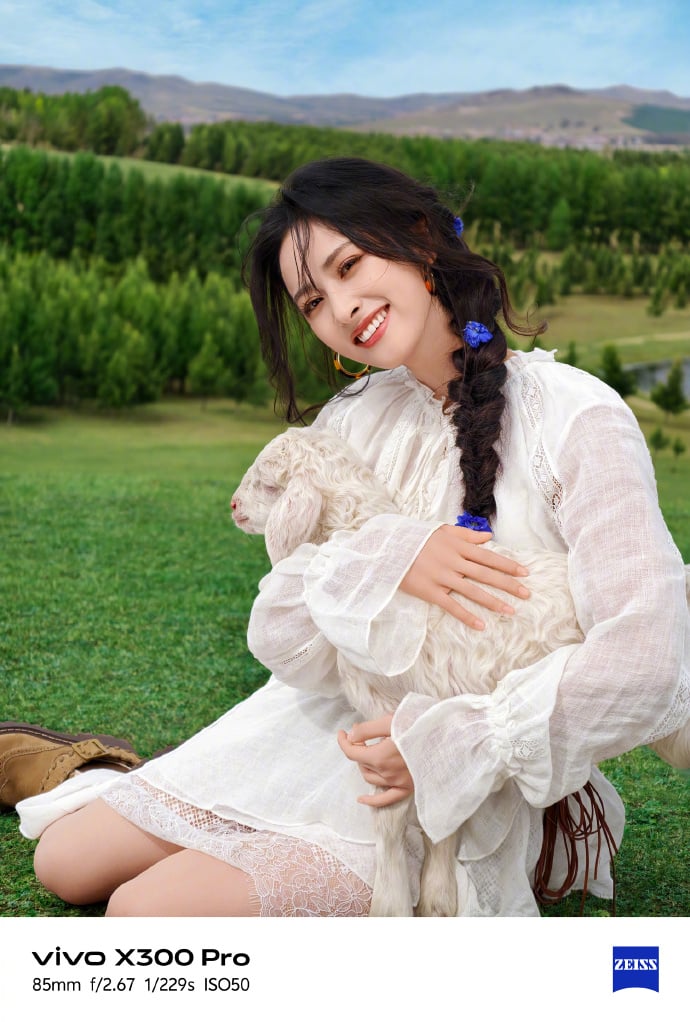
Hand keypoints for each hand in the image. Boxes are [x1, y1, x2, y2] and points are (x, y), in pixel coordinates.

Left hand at [337, 714, 412, 806]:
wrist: (446, 737)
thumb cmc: (419, 725)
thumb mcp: (390, 720)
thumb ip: (367, 729)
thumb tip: (351, 736)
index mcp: (380, 756)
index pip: (352, 752)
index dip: (343, 741)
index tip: (342, 732)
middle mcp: (387, 773)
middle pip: (361, 764)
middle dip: (358, 750)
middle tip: (364, 735)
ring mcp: (398, 782)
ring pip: (371, 777)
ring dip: (366, 765)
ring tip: (373, 751)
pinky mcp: (408, 788)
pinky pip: (386, 799)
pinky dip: (372, 801)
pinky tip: (361, 800)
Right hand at [399, 524, 530, 629]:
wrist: (388, 549)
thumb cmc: (415, 539)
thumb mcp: (441, 531)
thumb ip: (466, 534)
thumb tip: (488, 538)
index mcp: (457, 546)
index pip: (488, 556)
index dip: (507, 565)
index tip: (525, 572)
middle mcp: (453, 561)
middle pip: (485, 574)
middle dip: (508, 584)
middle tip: (527, 594)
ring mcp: (442, 577)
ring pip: (472, 591)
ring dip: (493, 602)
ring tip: (511, 610)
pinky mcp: (430, 591)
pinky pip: (451, 606)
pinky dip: (466, 616)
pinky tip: (481, 626)